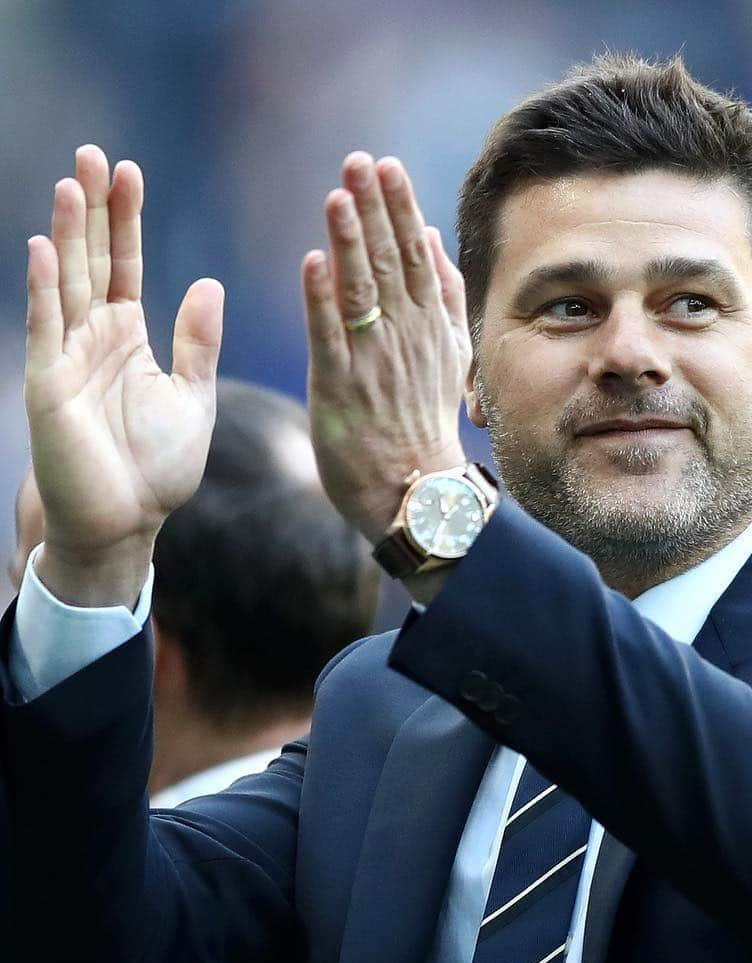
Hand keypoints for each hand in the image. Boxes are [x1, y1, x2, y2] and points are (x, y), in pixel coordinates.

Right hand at [25, 145, 222, 605]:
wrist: (129, 521)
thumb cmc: (158, 466)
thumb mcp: (192, 396)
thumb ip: (198, 342)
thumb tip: (209, 283)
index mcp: (130, 339)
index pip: (127, 266)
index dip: (127, 221)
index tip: (130, 173)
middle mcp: (95, 339)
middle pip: (94, 261)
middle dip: (95, 210)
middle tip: (95, 154)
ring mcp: (68, 358)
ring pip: (67, 282)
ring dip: (68, 234)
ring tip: (74, 182)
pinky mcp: (50, 385)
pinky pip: (46, 329)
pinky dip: (44, 289)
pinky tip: (44, 246)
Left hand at [301, 153, 469, 543]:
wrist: (416, 490)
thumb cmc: (426, 422)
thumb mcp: (453, 355)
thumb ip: (446, 297)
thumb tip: (433, 237)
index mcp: (430, 328)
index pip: (416, 257)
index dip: (399, 210)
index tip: (385, 167)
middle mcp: (405, 338)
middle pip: (390, 264)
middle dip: (373, 210)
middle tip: (357, 161)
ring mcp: (373, 363)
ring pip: (362, 293)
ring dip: (350, 243)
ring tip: (338, 195)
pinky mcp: (339, 390)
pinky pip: (329, 339)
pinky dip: (320, 301)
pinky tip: (312, 263)